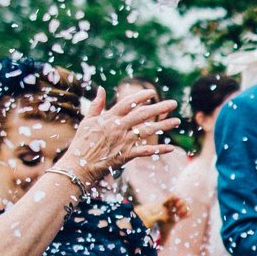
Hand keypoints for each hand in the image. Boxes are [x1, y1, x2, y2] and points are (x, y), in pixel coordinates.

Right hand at [57, 88, 180, 182]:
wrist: (78, 166)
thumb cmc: (81, 143)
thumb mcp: (87, 121)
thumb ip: (97, 105)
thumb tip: (102, 89)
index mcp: (109, 118)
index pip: (127, 104)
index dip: (140, 97)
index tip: (152, 92)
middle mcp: (118, 128)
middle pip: (142, 115)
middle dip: (159, 108)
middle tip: (174, 104)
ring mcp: (122, 141)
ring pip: (147, 131)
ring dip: (164, 126)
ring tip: (177, 122)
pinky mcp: (125, 155)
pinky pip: (145, 152)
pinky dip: (158, 150)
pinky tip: (171, 148)